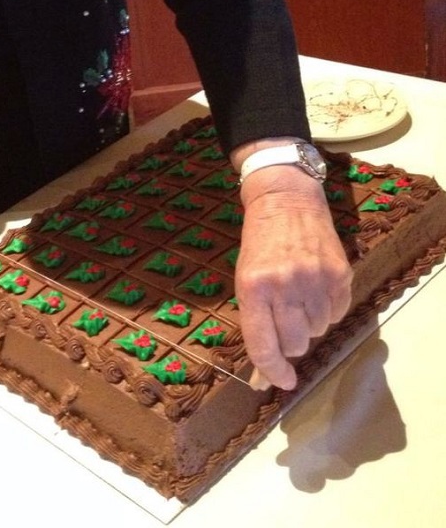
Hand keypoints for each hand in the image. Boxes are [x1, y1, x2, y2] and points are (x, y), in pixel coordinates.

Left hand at [231, 142, 351, 389]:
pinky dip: (327, 310)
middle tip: (285, 319)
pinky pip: (337, 314)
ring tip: (299, 294)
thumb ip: (256, 322)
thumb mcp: (245, 279)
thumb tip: (264, 374)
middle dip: (290, 341)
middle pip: (295, 344)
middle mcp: (284, 285)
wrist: (286, 201)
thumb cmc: (259, 244)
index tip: (281, 382)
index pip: (264, 344)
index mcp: (253, 287)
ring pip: (317, 331)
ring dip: (309, 323)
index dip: (272, 371)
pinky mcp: (340, 274)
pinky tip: (315, 287)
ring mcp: (315, 279)